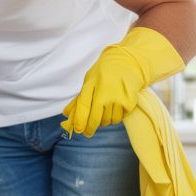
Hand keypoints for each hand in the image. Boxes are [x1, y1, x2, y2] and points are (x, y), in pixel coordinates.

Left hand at [61, 27, 183, 137]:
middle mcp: (104, 93)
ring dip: (103, 121)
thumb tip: (66, 114)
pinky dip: (114, 117)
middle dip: (90, 128)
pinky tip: (113, 109)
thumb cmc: (103, 72)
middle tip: (87, 132)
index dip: (79, 121)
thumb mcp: (88, 81)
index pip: (83, 107)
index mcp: (91, 86)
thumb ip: (78, 99)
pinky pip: (119, 118)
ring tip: (102, 113)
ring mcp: (117, 99)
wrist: (126, 63)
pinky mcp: (128, 103)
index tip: (78, 130)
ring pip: (108, 120)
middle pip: (95, 118)